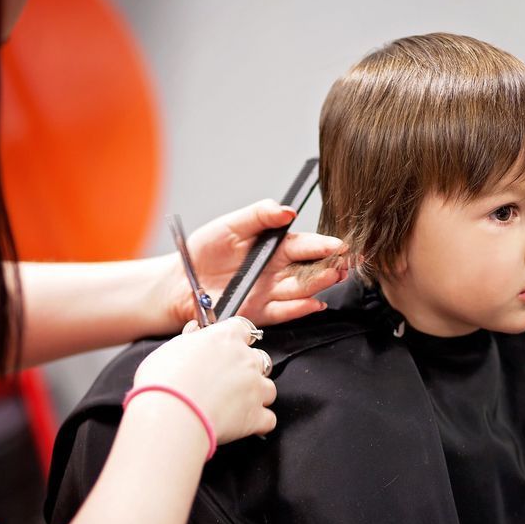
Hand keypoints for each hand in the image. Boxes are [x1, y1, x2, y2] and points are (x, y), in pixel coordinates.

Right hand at [133, 318, 275, 443]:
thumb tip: (195, 330)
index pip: (244, 328)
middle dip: (248, 369)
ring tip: (234, 405)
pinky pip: (268, 419)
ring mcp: (255, 388)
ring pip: (268, 388)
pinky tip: (244, 425)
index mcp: (226, 337)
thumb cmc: (164, 381)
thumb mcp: (170, 349)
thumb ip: (189, 338)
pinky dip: (259, 423)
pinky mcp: (256, 416)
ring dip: (257, 395)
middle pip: (260, 359)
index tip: (230, 347)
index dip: (238, 339)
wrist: (170, 414)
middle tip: (227, 380)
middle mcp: (247, 359)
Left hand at [165, 199, 347, 328]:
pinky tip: (315, 302)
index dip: (323, 245)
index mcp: (275, 248)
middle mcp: (278, 271)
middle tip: (344, 263)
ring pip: (301, 290)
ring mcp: (270, 293)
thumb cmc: (205, 251)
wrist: (180, 281)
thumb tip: (287, 210)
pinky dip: (300, 308)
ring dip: (319, 285)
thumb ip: (259, 215)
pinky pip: (284, 311)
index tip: (339, 245)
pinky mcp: (260, 313)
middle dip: (330, 266)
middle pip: (310, 269)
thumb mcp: (230, 225)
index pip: (305, 245)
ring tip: (333, 276)